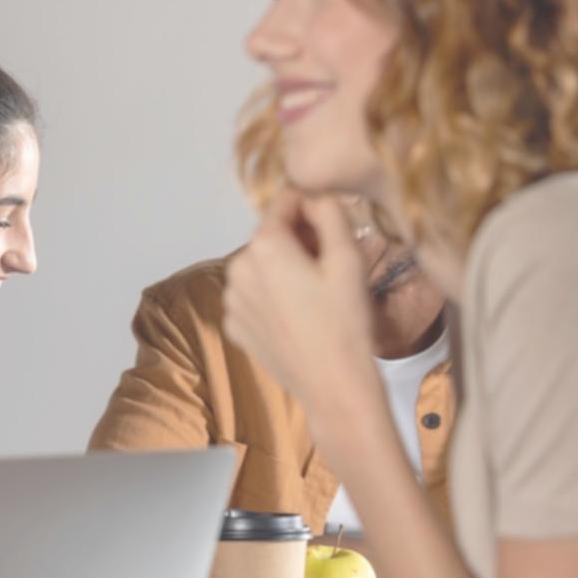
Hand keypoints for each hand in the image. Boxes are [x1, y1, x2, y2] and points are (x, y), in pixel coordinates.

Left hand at [224, 190, 383, 453]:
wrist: (333, 385)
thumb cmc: (345, 320)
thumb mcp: (347, 257)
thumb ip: (328, 212)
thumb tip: (313, 192)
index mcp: (263, 246)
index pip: (283, 202)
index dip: (309, 205)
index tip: (331, 221)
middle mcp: (236, 268)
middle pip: (269, 236)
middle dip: (296, 239)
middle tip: (330, 263)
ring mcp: (230, 301)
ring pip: (259, 267)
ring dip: (282, 268)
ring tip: (315, 293)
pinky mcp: (233, 327)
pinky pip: (252, 297)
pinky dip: (271, 297)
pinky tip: (298, 316)